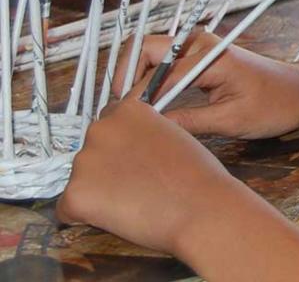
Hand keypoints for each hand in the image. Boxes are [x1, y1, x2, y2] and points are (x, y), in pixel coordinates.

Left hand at [56, 98, 240, 255]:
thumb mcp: (173, 134)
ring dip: (99, 192)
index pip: (109, 124)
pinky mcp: (75, 194)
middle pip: (92, 151)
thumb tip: (131, 150)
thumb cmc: (196, 175)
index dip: (121, 146)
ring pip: (81, 181)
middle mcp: (100, 129)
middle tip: (136, 185)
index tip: (132, 160)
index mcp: (127, 110)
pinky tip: (118, 217)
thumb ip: (144, 134)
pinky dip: (86, 217)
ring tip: (134, 202)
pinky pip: (69, 209)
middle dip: (106, 168)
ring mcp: (85, 161)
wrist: (200, 207)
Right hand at [115, 32, 298, 138]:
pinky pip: (163, 65)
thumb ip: (188, 122)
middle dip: (124, 77)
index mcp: (208, 55)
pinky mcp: (199, 58)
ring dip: (135, 79)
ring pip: (150, 55)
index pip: (155, 72)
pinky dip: (149, 82)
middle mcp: (199, 43)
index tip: (125, 122)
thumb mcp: (231, 120)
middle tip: (121, 114)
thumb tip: (150, 130)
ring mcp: (198, 48)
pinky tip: (148, 109)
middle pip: (143, 49)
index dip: (135, 98)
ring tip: (131, 114)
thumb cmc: (275, 104)